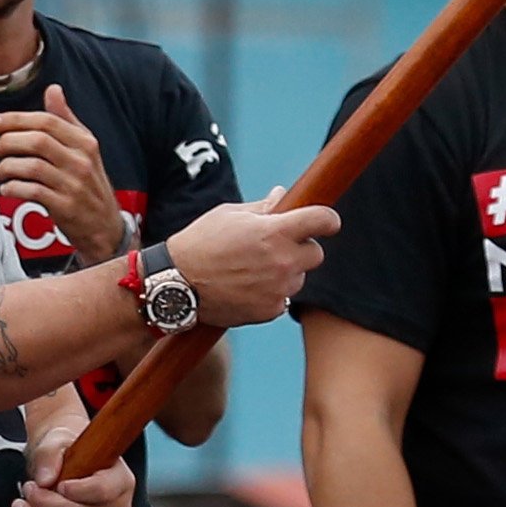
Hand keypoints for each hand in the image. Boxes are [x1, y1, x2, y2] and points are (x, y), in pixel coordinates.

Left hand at [0, 86, 127, 260]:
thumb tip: (53, 89)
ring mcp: (74, 185)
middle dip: (9, 142)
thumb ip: (65, 119)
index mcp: (85, 142)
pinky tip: (7, 189)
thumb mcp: (84, 149)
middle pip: (38, 141)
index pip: (47, 121)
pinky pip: (32, 192)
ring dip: (8, 167)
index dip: (17, 119)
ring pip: (32, 166)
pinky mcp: (66, 207)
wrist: (105, 227)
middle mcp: (81, 161)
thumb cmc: (89, 184)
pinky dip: (14, 188)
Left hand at [17, 421, 131, 506]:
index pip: (101, 491)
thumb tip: (44, 479)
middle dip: (44, 505)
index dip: (76, 490)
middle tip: (27, 490)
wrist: (68, 468)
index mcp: (120, 481)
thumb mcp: (58, 440)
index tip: (54, 484)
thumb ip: (50, 454)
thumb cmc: (68, 452)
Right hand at [163, 190, 338, 327]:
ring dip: (285, 272)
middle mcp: (282, 261)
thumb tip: (284, 195)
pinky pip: (283, 298)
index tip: (327, 222)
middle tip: (276, 247)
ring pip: (299, 277)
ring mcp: (278, 288)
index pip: (322, 220)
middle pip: (316, 253)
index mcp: (275, 231)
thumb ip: (263, 208)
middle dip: (301, 248)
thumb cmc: (200, 243)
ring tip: (253, 269)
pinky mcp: (270, 310)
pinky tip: (247, 287)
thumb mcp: (230, 215)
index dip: (328, 220)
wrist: (177, 284)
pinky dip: (271, 294)